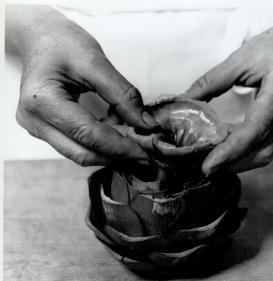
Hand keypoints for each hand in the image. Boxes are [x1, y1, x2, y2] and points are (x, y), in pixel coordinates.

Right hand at [6, 6, 157, 167]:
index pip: (88, 134)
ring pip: (79, 154)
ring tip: (134, 145)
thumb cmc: (62, 43)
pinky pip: (76, 146)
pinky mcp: (45, 130)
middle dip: (117, 157)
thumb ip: (123, 96)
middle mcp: (34, 120)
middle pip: (82, 153)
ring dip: (109, 153)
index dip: (120, 147)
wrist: (39, 38)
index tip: (145, 154)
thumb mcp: (96, 62)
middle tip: (144, 157)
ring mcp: (36, 128)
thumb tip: (147, 125)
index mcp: (42, 100)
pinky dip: (100, 145)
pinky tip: (116, 135)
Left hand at [184, 19, 272, 174]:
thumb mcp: (240, 58)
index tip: (208, 165)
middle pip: (262, 151)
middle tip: (203, 170)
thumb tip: (184, 101)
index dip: (231, 150)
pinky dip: (243, 153)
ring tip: (211, 163)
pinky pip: (265, 147)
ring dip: (237, 163)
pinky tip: (225, 151)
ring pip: (265, 154)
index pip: (256, 128)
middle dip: (231, 165)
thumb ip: (211, 81)